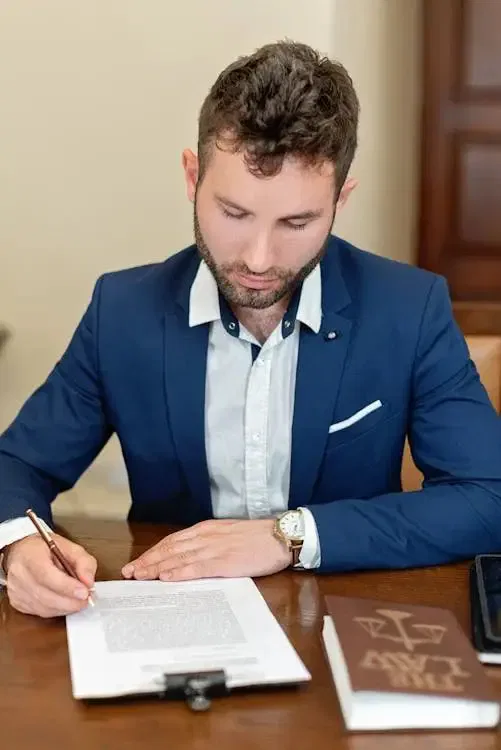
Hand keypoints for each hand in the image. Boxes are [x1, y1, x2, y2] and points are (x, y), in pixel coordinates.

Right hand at [4, 534, 96, 617]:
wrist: (22, 552)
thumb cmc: (44, 549)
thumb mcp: (69, 546)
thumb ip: (83, 562)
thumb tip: (89, 582)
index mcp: (30, 556)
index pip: (46, 575)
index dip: (67, 587)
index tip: (84, 592)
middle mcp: (19, 574)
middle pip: (46, 596)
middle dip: (71, 601)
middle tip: (86, 599)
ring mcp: (16, 591)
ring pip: (44, 608)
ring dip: (65, 607)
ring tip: (78, 600)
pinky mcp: (17, 603)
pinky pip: (40, 613)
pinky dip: (56, 610)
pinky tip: (64, 602)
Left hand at [121, 519, 290, 581]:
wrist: (280, 536)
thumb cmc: (257, 538)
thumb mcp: (229, 535)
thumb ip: (209, 543)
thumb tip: (190, 557)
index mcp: (207, 530)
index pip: (172, 541)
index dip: (153, 553)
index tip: (137, 563)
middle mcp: (206, 537)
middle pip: (170, 549)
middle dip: (147, 561)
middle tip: (129, 573)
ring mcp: (214, 549)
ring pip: (178, 558)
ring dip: (156, 568)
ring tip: (139, 576)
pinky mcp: (224, 562)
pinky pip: (197, 568)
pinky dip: (179, 573)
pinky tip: (166, 578)